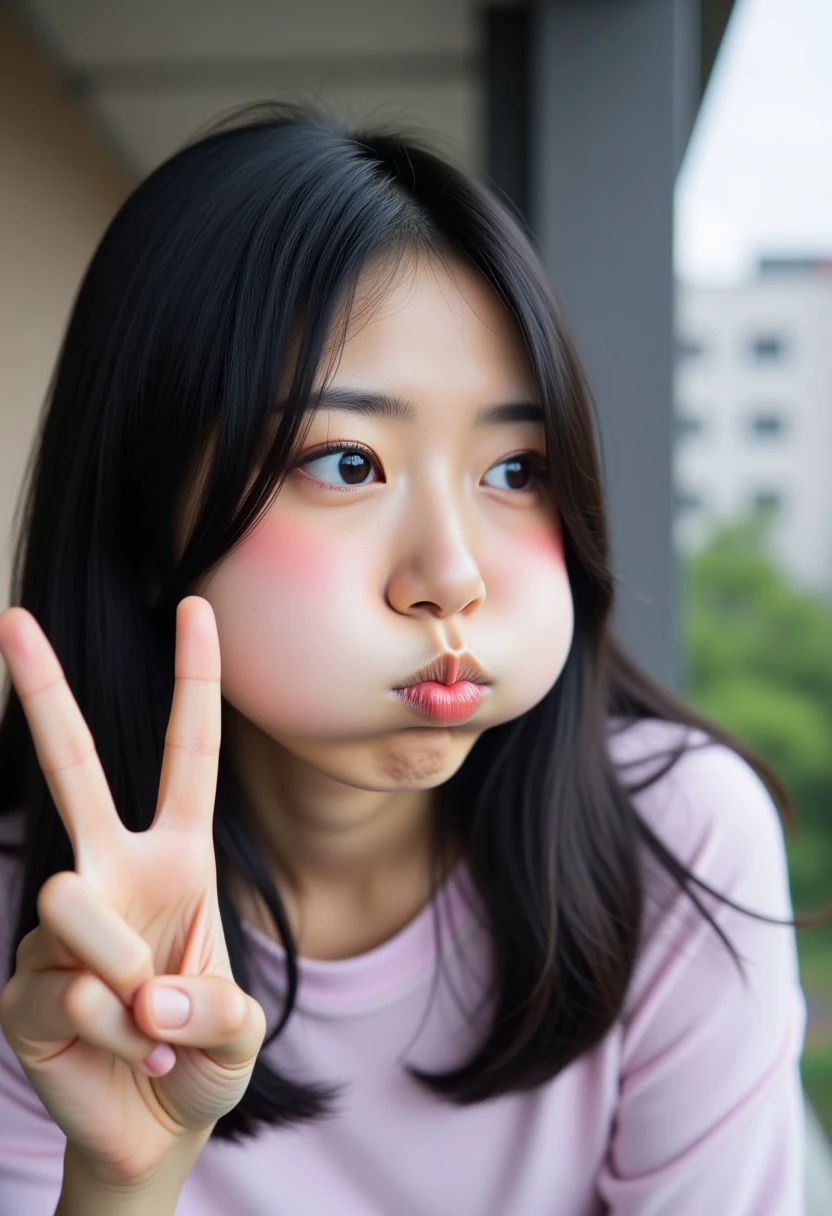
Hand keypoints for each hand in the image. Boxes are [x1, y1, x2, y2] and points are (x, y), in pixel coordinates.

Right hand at [0, 597, 266, 1190]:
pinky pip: (65, 988)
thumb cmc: (202, 1058)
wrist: (155, 1131)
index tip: (196, 606)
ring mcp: (60, 929)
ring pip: (74, 906)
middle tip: (12, 616)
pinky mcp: (23, 988)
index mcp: (176, 858)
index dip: (195, 681)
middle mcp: (111, 875)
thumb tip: (142, 993)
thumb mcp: (239, 1032)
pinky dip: (106, 1031)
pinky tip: (114, 1053)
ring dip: (126, 977)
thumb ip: (213, 1011)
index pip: (187, 754)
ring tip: (148, 1030)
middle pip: (74, 769)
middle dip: (44, 691)